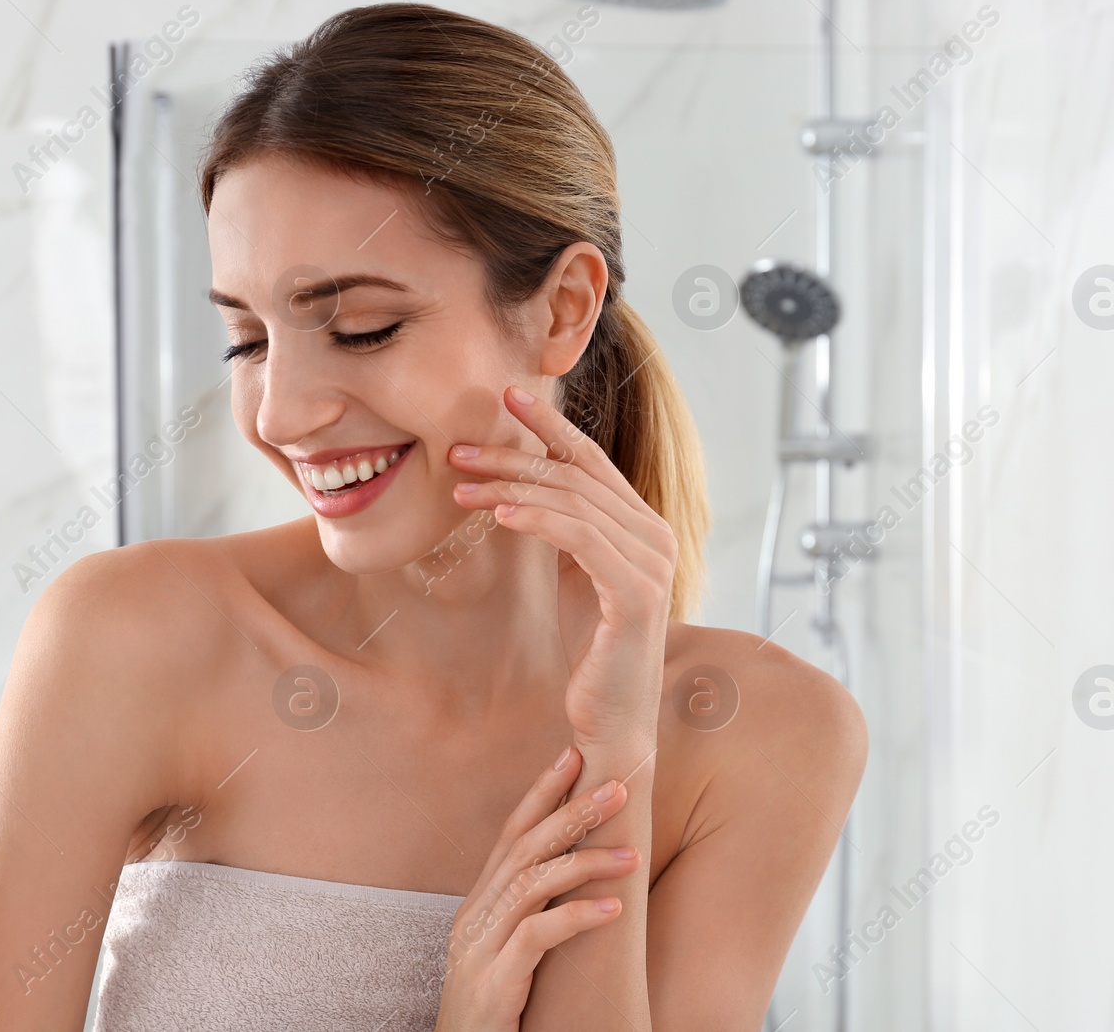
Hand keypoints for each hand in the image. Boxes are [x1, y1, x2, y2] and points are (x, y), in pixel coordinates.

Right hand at [434, 747, 638, 1031]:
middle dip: (572, 811)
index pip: (511, 833)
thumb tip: (573, 870)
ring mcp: (481, 946)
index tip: (573, 755)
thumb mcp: (508, 947)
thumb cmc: (494, 1004)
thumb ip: (530, 910)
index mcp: (480, 902)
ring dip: (585, 862)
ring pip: (532, 884)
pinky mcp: (496, 980)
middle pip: (524, 847)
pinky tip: (613, 910)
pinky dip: (577, 917)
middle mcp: (476, 915)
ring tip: (632, 855)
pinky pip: (538, 936)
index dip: (540, 792)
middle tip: (618, 786)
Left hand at [450, 385, 677, 745]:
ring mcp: (651, 562)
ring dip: (510, 487)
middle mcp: (655, 535)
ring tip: (461, 484)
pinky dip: (537, 520)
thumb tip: (518, 488)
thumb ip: (564, 529)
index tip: (506, 397)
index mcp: (642, 525)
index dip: (550, 424)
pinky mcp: (635, 592)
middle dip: (514, 455)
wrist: (614, 717)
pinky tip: (499, 515)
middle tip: (459, 448)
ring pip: (573, 501)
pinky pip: (580, 538)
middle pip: (576, 475)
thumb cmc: (591, 648)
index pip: (591, 460)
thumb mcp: (573, 574)